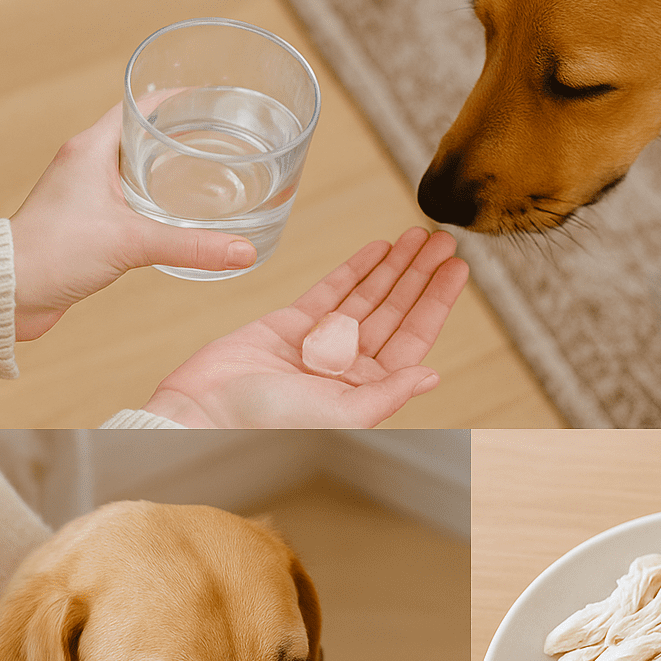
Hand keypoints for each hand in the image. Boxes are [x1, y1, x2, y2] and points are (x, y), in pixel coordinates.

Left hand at [9, 103, 257, 339]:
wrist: (11, 290)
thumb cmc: (51, 253)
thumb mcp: (132, 242)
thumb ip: (192, 246)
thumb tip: (244, 250)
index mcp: (92, 149)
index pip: (139, 106)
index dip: (175, 99)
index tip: (209, 99)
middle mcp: (87, 163)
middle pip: (142, 135)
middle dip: (182, 135)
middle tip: (222, 139)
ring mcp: (86, 192)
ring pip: (137, 168)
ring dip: (170, 169)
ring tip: (209, 175)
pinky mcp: (88, 221)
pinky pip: (131, 199)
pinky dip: (157, 201)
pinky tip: (179, 217)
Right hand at [143, 226, 468, 426]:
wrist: (203, 412)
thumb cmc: (267, 425)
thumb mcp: (341, 414)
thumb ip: (388, 394)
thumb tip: (432, 376)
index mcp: (366, 390)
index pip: (413, 338)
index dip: (436, 301)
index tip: (456, 268)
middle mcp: (349, 367)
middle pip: (395, 311)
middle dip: (419, 274)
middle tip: (442, 240)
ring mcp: (321, 343)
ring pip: (367, 297)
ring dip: (393, 266)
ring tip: (416, 236)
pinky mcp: (290, 324)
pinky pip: (331, 290)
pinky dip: (355, 269)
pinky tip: (378, 249)